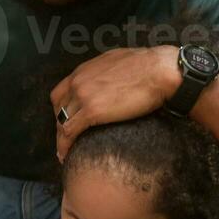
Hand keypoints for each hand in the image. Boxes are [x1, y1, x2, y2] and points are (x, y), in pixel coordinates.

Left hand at [50, 46, 182, 160]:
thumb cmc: (149, 66)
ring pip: (62, 122)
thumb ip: (107, 73)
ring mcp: (83, 96)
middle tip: (66, 140)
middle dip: (60, 125)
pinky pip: (70, 132)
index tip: (67, 122)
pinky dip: (65, 146)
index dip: (61, 110)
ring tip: (64, 153)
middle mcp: (78, 82)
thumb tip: (111, 82)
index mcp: (84, 70)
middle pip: (58, 109)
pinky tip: (67, 156)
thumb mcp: (119, 62)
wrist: (160, 70)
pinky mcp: (92, 111)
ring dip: (61, 139)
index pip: (61, 93)